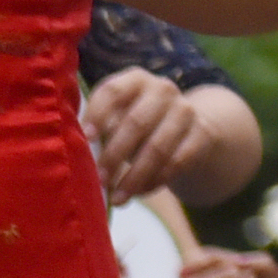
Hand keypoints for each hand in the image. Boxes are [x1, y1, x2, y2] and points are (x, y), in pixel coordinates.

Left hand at [87, 69, 216, 204]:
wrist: (183, 122)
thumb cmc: (133, 121)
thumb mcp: (117, 115)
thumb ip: (98, 127)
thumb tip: (74, 152)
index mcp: (135, 79)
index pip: (113, 91)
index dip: (98, 114)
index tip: (85, 139)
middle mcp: (163, 89)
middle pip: (136, 122)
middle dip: (115, 154)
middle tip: (100, 180)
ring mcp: (185, 110)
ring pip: (158, 147)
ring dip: (135, 176)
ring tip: (118, 197)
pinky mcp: (203, 132)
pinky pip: (178, 161)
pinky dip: (156, 180)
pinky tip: (139, 193)